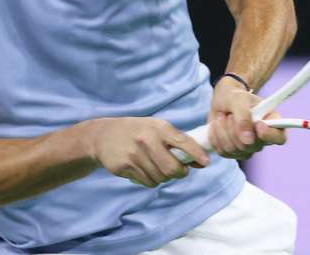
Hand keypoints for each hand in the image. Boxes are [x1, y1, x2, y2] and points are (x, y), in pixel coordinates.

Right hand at [85, 117, 209, 187]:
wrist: (103, 135)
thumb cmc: (137, 131)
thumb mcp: (155, 127)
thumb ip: (176, 141)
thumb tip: (200, 160)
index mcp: (158, 128)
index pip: (183, 142)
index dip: (196, 154)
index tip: (206, 162)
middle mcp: (147, 140)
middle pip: (172, 169)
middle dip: (180, 173)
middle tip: (180, 171)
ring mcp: (135, 155)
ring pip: (160, 178)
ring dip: (164, 177)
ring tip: (158, 167)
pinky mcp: (125, 167)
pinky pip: (147, 182)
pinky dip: (151, 180)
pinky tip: (145, 169)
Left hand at [208, 76, 286, 159]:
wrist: (222, 100)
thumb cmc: (236, 97)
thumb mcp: (240, 99)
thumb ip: (244, 117)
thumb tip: (248, 140)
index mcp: (272, 123)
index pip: (280, 138)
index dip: (269, 135)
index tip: (258, 124)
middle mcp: (262, 139)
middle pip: (251, 146)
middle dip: (236, 128)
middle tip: (231, 114)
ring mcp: (248, 149)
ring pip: (234, 149)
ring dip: (223, 130)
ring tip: (223, 117)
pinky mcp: (233, 153)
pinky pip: (222, 151)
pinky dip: (216, 136)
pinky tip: (217, 125)